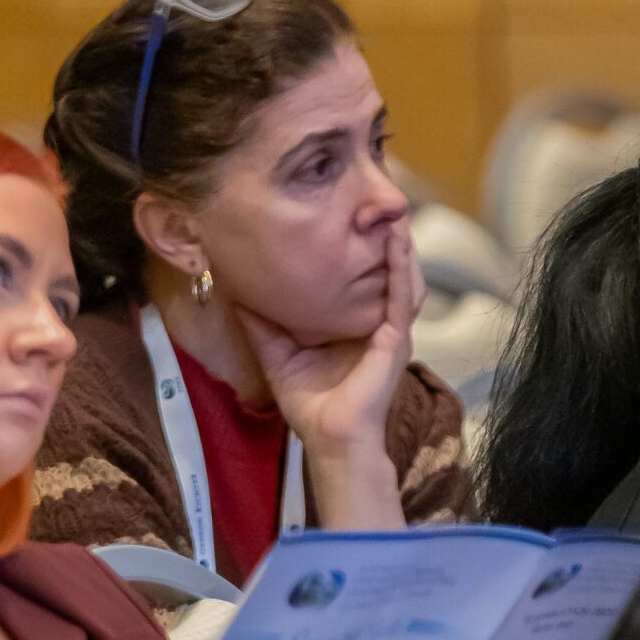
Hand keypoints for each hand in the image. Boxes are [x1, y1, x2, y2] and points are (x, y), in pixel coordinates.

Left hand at [235, 220, 420, 528]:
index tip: (344, 214)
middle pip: (384, 269)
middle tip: (374, 198)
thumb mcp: (278, 356)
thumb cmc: (311, 406)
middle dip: (382, 234)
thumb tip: (236, 294)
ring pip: (401, 274)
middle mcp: (377, 322)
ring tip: (391, 207)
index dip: (356, 247)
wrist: (331, 441)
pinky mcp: (396, 339)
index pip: (359, 277)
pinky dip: (400, 265)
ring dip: (399, 241)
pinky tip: (396, 239)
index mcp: (355, 324)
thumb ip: (261, 325)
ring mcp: (391, 329)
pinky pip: (402, 295)